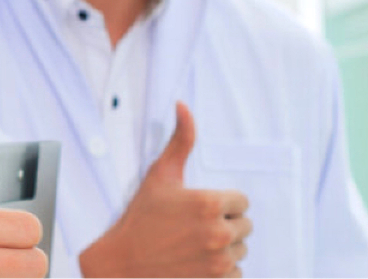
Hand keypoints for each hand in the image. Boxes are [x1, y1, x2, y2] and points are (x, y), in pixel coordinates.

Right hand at [80, 102, 251, 277]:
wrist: (121, 265)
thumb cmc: (140, 219)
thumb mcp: (160, 176)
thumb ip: (181, 140)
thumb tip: (183, 105)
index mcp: (209, 203)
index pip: (242, 202)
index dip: (221, 205)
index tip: (198, 211)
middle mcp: (218, 233)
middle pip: (245, 227)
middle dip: (224, 226)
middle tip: (193, 229)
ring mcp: (218, 261)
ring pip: (241, 251)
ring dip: (224, 249)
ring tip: (194, 247)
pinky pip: (237, 274)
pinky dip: (221, 271)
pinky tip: (197, 265)